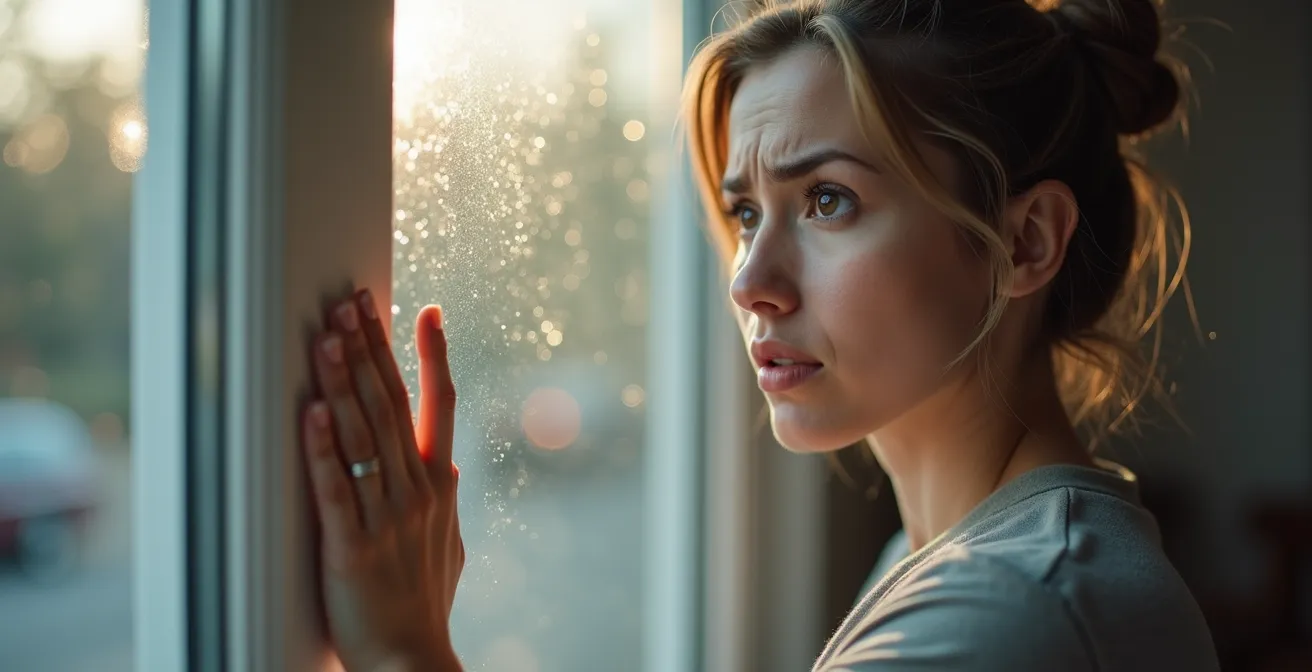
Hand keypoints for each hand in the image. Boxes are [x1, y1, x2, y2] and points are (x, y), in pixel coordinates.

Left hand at [302, 289, 464, 671]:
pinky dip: (322, 449)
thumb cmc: (427, 603)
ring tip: (328, 336)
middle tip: (352, 301)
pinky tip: (311, 413)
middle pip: (393, 405)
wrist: (413, 659)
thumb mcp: (451, 544)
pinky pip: (335, 488)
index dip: (431, 355)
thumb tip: (451, 464)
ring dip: (344, 382)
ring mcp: (387, 517)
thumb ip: (447, 499)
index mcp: (441, 485)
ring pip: (363, 436)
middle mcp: (419, 491)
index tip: (424, 311)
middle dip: (371, 348)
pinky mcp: (352, 547)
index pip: (439, 405)